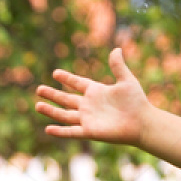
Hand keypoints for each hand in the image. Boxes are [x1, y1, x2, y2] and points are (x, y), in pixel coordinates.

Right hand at [35, 47, 152, 145]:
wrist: (142, 122)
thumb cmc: (137, 102)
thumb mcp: (126, 81)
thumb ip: (118, 66)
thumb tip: (116, 49)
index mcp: (96, 91)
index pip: (77, 83)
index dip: (67, 79)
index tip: (55, 73)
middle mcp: (89, 105)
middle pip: (66, 99)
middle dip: (52, 94)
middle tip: (39, 89)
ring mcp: (88, 119)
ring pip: (65, 115)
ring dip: (51, 111)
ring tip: (38, 105)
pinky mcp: (90, 131)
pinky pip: (72, 131)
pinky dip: (60, 131)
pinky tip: (48, 129)